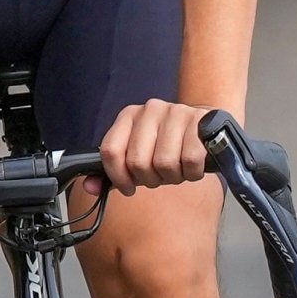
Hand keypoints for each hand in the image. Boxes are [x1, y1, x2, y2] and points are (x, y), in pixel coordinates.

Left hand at [95, 99, 214, 193]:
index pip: (110, 151)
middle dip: (150, 179)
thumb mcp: (139, 155)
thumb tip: (90, 187)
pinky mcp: (199, 121)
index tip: (128, 187)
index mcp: (129, 116)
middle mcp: (150, 110)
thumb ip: (114, 170)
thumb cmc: (168, 145)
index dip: (118, 177)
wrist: (206, 126)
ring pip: (164, 163)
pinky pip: (190, 161)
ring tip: (177, 169)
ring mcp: (175, 112)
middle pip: (137, 162)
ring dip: (172, 177)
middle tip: (160, 176)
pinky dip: (192, 172)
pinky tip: (192, 166)